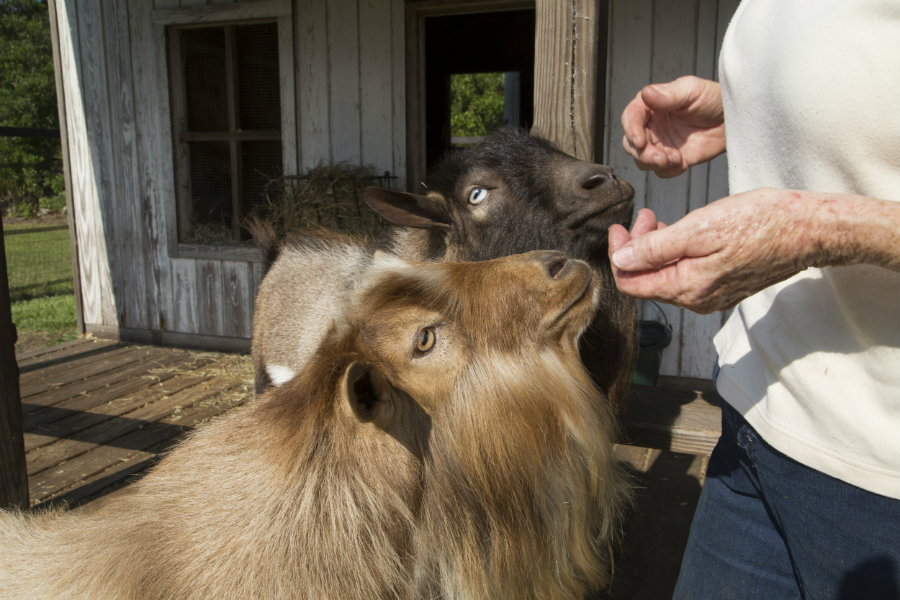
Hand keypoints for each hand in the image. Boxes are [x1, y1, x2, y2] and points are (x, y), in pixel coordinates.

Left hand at [607, 189, 899, 312]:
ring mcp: (713, 295)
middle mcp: (698, 300)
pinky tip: (680, 232)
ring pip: (667, 277)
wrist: (808, 229)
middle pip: (648, 281)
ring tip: (658, 220)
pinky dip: (676, 253)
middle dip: (636, 249)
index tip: (619, 228)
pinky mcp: (726, 286)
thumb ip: (656, 249)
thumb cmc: (759, 222)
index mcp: (688, 289)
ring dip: (655, 249)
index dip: (618, 256)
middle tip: (643, 217)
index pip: (632, 285)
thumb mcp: (699, 229)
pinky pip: (688, 275)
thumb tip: (621, 262)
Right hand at [621, 76, 726, 177]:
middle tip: (660, 157)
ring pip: (642, 160)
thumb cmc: (714, 98)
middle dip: (642, 154)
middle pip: (631, 144)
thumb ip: (668, 96)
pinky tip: (682, 161)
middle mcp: (652, 126)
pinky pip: (661, 171)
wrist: (735, 118)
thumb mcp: (692, 90)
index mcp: (651, 106)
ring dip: (654, 163)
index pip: (630, 118)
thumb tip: (645, 94)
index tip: (640, 141)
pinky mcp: (673, 159)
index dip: (631, 130)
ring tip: (675, 158)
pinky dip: (669, 170)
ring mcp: (661, 144)